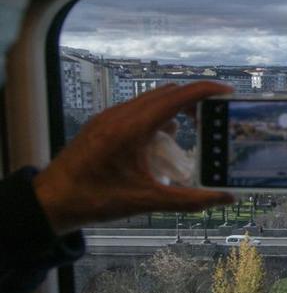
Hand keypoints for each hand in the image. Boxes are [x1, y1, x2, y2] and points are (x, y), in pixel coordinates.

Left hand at [32, 82, 235, 234]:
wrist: (51, 201)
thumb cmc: (95, 199)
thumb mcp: (147, 201)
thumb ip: (190, 200)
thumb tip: (225, 198)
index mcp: (132, 128)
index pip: (176, 98)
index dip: (205, 91)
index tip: (228, 93)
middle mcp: (120, 116)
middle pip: (166, 94)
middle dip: (195, 99)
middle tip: (218, 113)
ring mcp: (109, 118)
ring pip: (151, 100)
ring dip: (176, 107)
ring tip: (196, 125)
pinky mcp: (103, 125)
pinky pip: (137, 110)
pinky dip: (158, 116)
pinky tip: (164, 138)